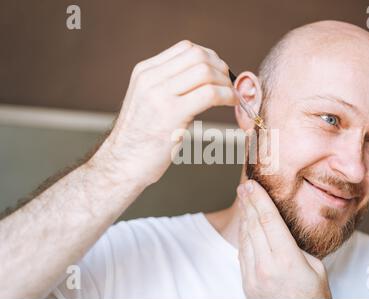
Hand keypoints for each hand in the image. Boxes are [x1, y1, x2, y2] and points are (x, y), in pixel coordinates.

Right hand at [91, 40, 237, 186]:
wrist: (121, 164)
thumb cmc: (139, 139)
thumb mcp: (148, 102)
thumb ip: (168, 86)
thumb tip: (203, 79)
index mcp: (145, 72)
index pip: (186, 48)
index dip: (210, 57)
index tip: (219, 73)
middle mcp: (150, 78)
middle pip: (198, 56)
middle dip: (221, 68)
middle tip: (228, 85)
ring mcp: (159, 95)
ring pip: (205, 71)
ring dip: (225, 83)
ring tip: (230, 97)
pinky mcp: (172, 114)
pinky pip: (209, 93)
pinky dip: (226, 96)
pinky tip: (230, 103)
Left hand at [237, 180, 331, 298]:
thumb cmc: (314, 296)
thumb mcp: (315, 267)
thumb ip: (294, 247)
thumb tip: (279, 230)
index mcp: (287, 260)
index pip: (269, 221)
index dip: (260, 199)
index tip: (252, 185)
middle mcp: (266, 267)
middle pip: (254, 225)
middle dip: (249, 203)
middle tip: (244, 186)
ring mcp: (253, 276)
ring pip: (245, 237)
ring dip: (244, 216)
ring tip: (244, 200)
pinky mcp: (247, 283)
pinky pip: (242, 252)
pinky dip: (243, 235)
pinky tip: (245, 224)